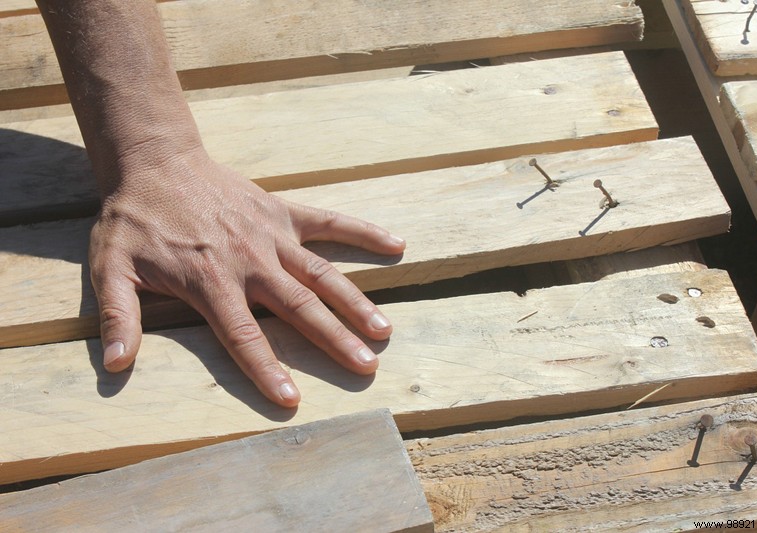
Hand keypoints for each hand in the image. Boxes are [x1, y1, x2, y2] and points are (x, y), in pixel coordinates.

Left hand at [90, 147, 405, 406]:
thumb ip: (118, 317)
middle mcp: (250, 262)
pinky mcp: (283, 213)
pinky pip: (330, 223)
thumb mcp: (111, 269)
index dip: (267, 369)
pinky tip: (396, 245)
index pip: (243, 335)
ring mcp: (272, 236)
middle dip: (334, 339)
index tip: (293, 399)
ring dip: (355, 301)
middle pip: (299, 308)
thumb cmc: (135, 220)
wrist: (157, 162)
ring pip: (323, 274)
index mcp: (211, 281)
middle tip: (366, 366)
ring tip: (383, 329)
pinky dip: (363, 233)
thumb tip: (115, 366)